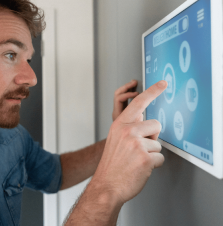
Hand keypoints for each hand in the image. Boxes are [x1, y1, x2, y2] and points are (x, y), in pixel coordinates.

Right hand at [93, 80, 166, 204]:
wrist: (106, 185)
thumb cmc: (112, 164)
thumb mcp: (115, 139)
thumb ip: (129, 128)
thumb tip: (146, 120)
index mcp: (119, 125)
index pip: (138, 103)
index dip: (152, 91)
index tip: (162, 84)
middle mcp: (127, 131)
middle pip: (156, 124)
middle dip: (153, 137)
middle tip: (139, 149)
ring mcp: (136, 144)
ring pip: (158, 143)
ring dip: (152, 153)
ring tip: (136, 160)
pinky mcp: (145, 158)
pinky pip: (160, 158)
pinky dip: (154, 166)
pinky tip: (141, 168)